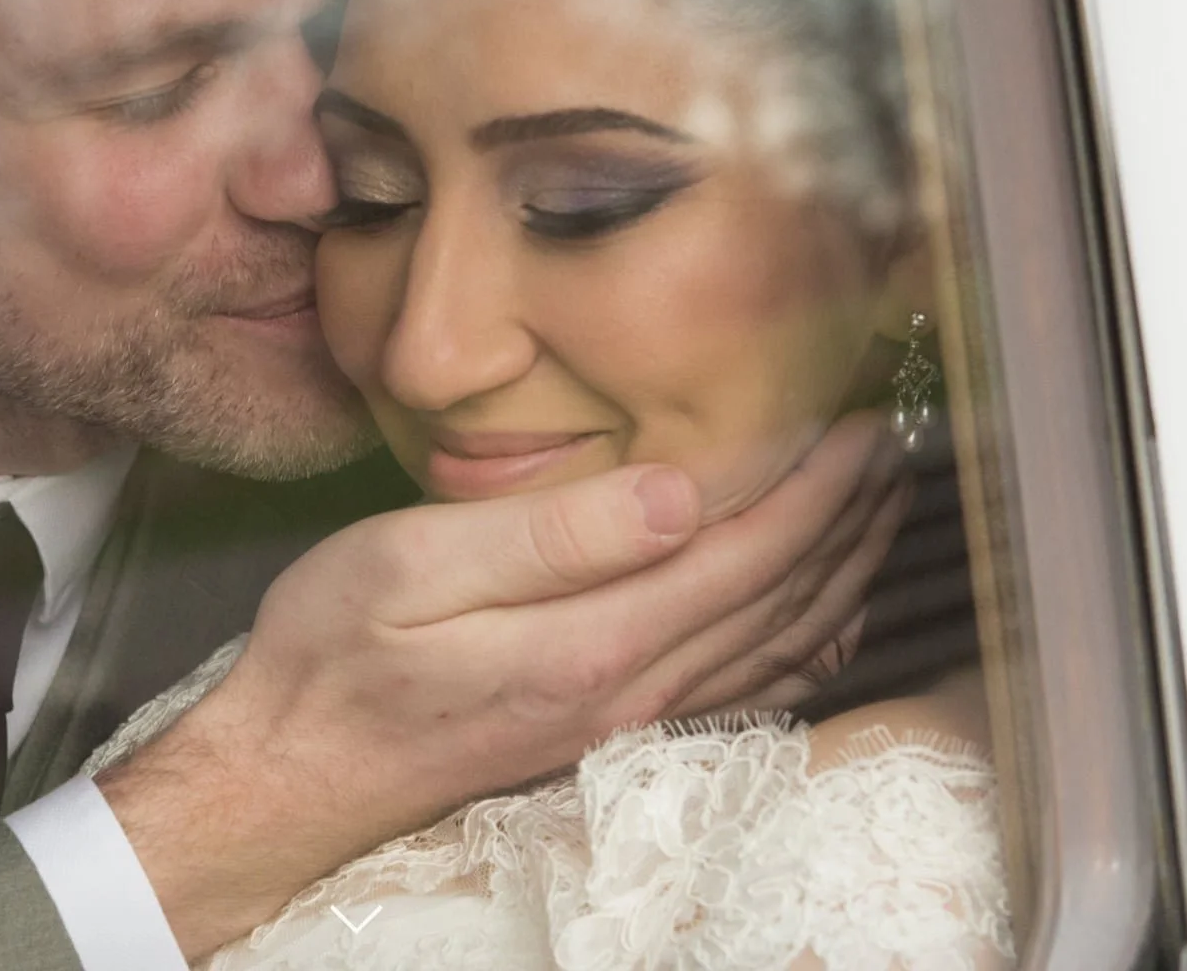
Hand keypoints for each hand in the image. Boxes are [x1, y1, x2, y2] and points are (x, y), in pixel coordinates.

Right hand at [97, 411, 904, 957]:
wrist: (291, 775)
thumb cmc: (329, 657)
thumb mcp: (409, 566)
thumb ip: (549, 534)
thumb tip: (682, 494)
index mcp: (592, 640)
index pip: (749, 551)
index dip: (820, 480)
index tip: (863, 411)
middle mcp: (631, 692)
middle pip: (785, 598)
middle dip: (853, 515)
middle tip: (895, 437)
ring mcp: (626, 724)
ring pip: (780, 647)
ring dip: (843, 572)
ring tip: (878, 506)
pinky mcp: (607, 735)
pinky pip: (744, 691)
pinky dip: (805, 644)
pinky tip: (820, 612)